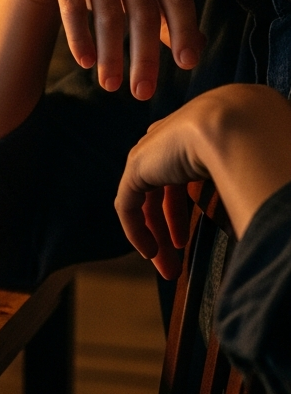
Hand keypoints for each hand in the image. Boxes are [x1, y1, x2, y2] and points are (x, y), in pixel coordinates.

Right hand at [15, 0, 203, 99]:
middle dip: (145, 57)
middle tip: (143, 94)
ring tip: (110, 86)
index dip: (184, 31)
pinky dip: (80, 36)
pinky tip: (85, 62)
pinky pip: (71, 6)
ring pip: (108, 12)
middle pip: (143, 11)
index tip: (187, 65)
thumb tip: (197, 48)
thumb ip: (163, 9)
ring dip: (110, 54)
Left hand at [116, 84, 290, 276]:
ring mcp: (153, 151)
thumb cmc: (264, 144)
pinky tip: (150, 253)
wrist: (240, 125)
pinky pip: (128, 204)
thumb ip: (250, 186)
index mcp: (198, 136)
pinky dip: (136, 230)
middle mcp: (172, 140)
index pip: (183, 178)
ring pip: (145, 200)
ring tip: (168, 268)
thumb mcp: (257, 166)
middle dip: (168, 229)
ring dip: (155, 237)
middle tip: (176, 263)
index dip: (184, 212)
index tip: (190, 239)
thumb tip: (264, 218)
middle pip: (162, 191)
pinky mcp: (137, 165)